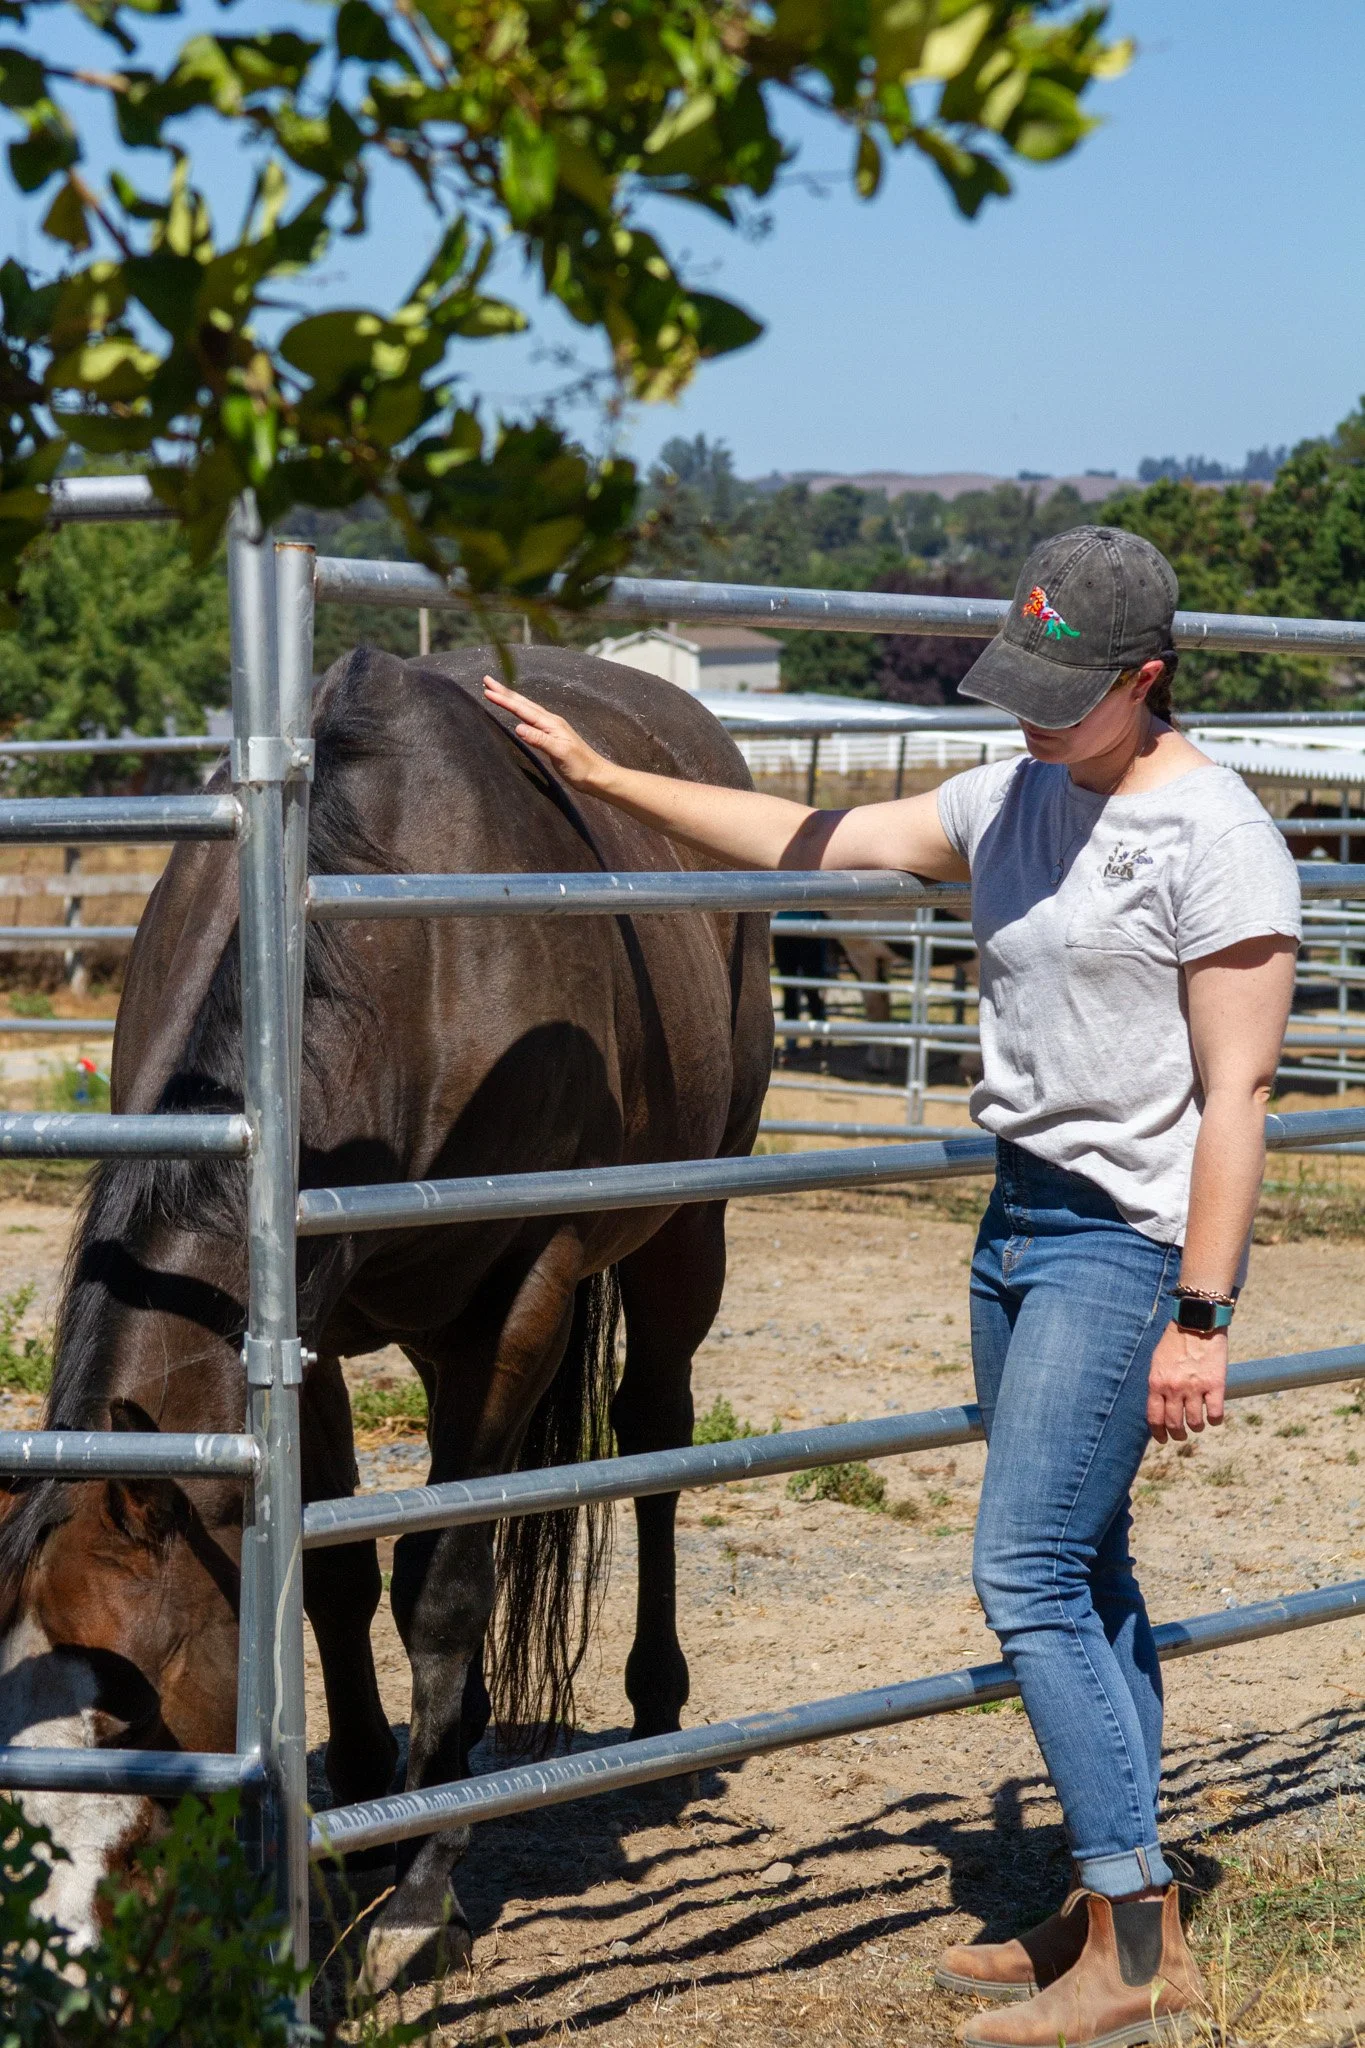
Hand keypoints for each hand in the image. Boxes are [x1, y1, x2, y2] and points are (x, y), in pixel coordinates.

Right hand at [483, 676, 608, 790]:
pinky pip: (531, 718)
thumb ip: (540, 739)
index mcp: (551, 723)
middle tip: (487, 680)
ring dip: (511, 699)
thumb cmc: (580, 766)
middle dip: (504, 692)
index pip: (522, 709)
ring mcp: (551, 728)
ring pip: (526, 708)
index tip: (487, 690)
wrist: (596, 776)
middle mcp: (550, 721)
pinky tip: (517, 712)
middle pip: (523, 703)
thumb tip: (518, 727)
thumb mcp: (560, 753)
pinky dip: (520, 711)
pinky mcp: (551, 737)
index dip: (504, 700)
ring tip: (497, 691)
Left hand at [1147, 1323, 1226, 1442]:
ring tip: (1199, 1424)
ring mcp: (1195, 1388)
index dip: (1159, 1433)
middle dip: (1178, 1434)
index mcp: (1157, 1382)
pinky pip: (1215, 1414)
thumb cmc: (1175, 1341)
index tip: (1163, 1439)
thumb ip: (1158, 1384)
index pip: (1154, 1418)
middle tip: (1182, 1434)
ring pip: (1195, 1423)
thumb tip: (1159, 1407)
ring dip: (1197, 1427)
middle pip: (1174, 1424)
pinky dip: (1215, 1420)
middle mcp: (1174, 1388)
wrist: (1197, 1321)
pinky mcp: (1216, 1385)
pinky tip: (1214, 1416)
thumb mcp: (1158, 1362)